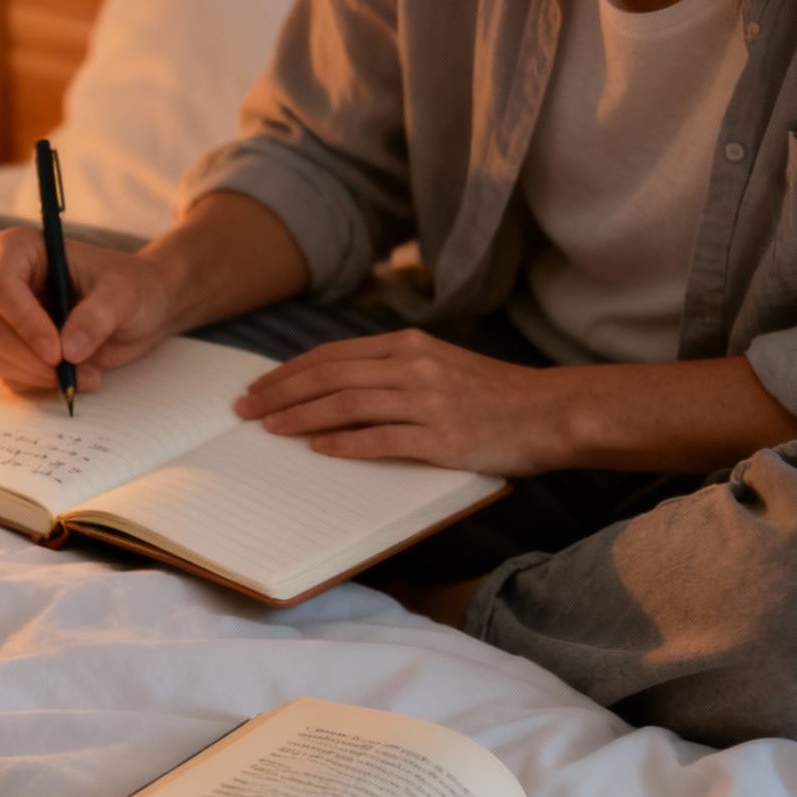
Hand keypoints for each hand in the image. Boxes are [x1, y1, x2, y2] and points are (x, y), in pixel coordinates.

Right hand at [0, 227, 178, 394]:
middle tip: (74, 373)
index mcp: (20, 249)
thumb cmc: (130, 288)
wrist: (135, 309)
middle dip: (30, 358)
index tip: (57, 353)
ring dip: (38, 375)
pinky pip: (5, 372)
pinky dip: (38, 383)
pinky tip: (72, 377)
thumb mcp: (124, 296)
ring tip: (87, 375)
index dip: (24, 322)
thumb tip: (69, 350)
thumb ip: (98, 316)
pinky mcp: (1, 345)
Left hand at [232, 329, 568, 475]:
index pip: (332, 356)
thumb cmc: (493, 394)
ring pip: (347, 405)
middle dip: (280, 393)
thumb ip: (393, 370)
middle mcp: (413, 367)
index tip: (257, 388)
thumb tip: (337, 386)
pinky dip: (346, 444)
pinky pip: (383, 439)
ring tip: (269, 429)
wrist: (551, 411)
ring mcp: (427, 402)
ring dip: (301, 417)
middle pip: (329, 376)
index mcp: (409, 346)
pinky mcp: (442, 438)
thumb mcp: (439, 364)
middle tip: (245, 411)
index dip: (288, 372)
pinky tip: (317, 450)